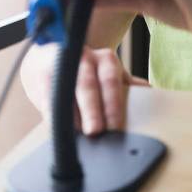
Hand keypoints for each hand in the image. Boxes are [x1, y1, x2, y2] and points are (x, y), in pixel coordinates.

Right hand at [20, 43, 148, 134]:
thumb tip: (148, 92)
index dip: (112, 105)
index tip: (116, 127)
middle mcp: (83, 60)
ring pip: (65, 94)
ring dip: (69, 117)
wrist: (55, 54)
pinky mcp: (44, 79)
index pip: (110, 82)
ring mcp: (62, 68)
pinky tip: (56, 131)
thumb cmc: (90, 69)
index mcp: (105, 59)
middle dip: (91, 111)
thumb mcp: (110, 71)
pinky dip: (52, 116)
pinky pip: (47, 100)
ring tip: (75, 137)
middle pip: (87, 87)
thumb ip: (127, 84)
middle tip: (95, 132)